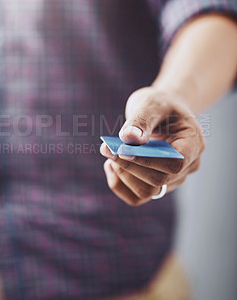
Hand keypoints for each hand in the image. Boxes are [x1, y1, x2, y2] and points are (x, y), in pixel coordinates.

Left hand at [100, 87, 205, 205]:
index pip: (175, 164)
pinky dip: (119, 184)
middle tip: (106, 148)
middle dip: (128, 166)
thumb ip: (142, 119)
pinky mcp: (156, 185)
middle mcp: (187, 166)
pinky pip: (137, 197)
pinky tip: (110, 165)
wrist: (162, 113)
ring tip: (109, 152)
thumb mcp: (152, 103)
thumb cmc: (160, 105)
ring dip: (123, 175)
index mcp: (193, 144)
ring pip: (146, 192)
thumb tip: (129, 138)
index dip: (147, 161)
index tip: (122, 149)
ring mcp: (172, 179)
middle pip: (158, 181)